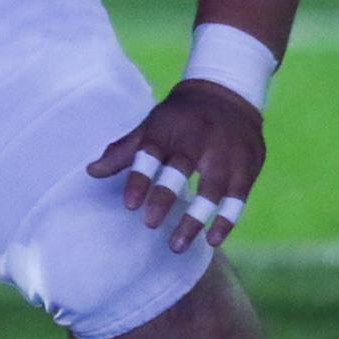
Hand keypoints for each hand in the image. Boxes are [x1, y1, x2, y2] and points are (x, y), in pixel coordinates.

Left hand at [87, 78, 265, 252]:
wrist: (227, 93)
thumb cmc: (180, 117)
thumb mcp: (151, 126)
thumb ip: (125, 151)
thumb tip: (91, 171)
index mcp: (169, 127)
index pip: (152, 153)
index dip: (140, 178)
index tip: (130, 205)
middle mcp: (199, 138)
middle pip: (181, 169)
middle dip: (165, 197)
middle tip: (150, 225)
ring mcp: (226, 152)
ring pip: (212, 189)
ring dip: (195, 219)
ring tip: (176, 245)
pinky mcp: (247, 166)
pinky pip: (238, 197)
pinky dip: (226, 219)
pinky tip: (213, 240)